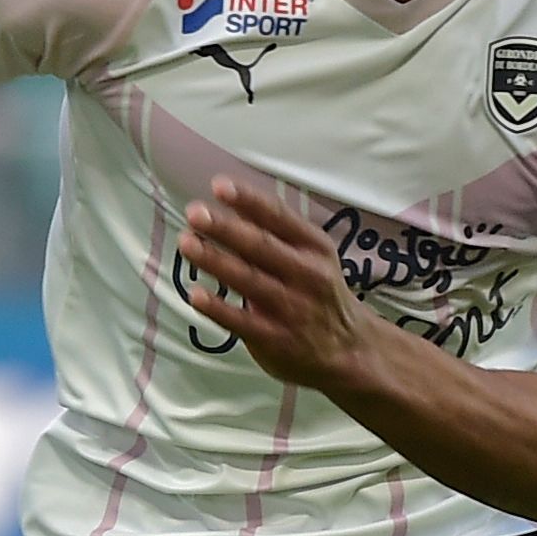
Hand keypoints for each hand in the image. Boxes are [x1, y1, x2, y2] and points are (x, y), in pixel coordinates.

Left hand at [176, 178, 377, 388]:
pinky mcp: (275, 338)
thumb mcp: (310, 256)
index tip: (219, 186)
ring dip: (215, 260)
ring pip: (248, 279)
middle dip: (226, 228)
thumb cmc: (318, 292)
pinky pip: (241, 321)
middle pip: (260, 246)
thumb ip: (273, 232)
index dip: (248, 200)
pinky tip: (195, 294)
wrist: (348, 349)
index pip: (279, 217)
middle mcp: (306, 273)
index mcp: (314, 246)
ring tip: (187, 243)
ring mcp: (291, 306)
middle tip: (195, 213)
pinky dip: (218, 308)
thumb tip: (227, 201)